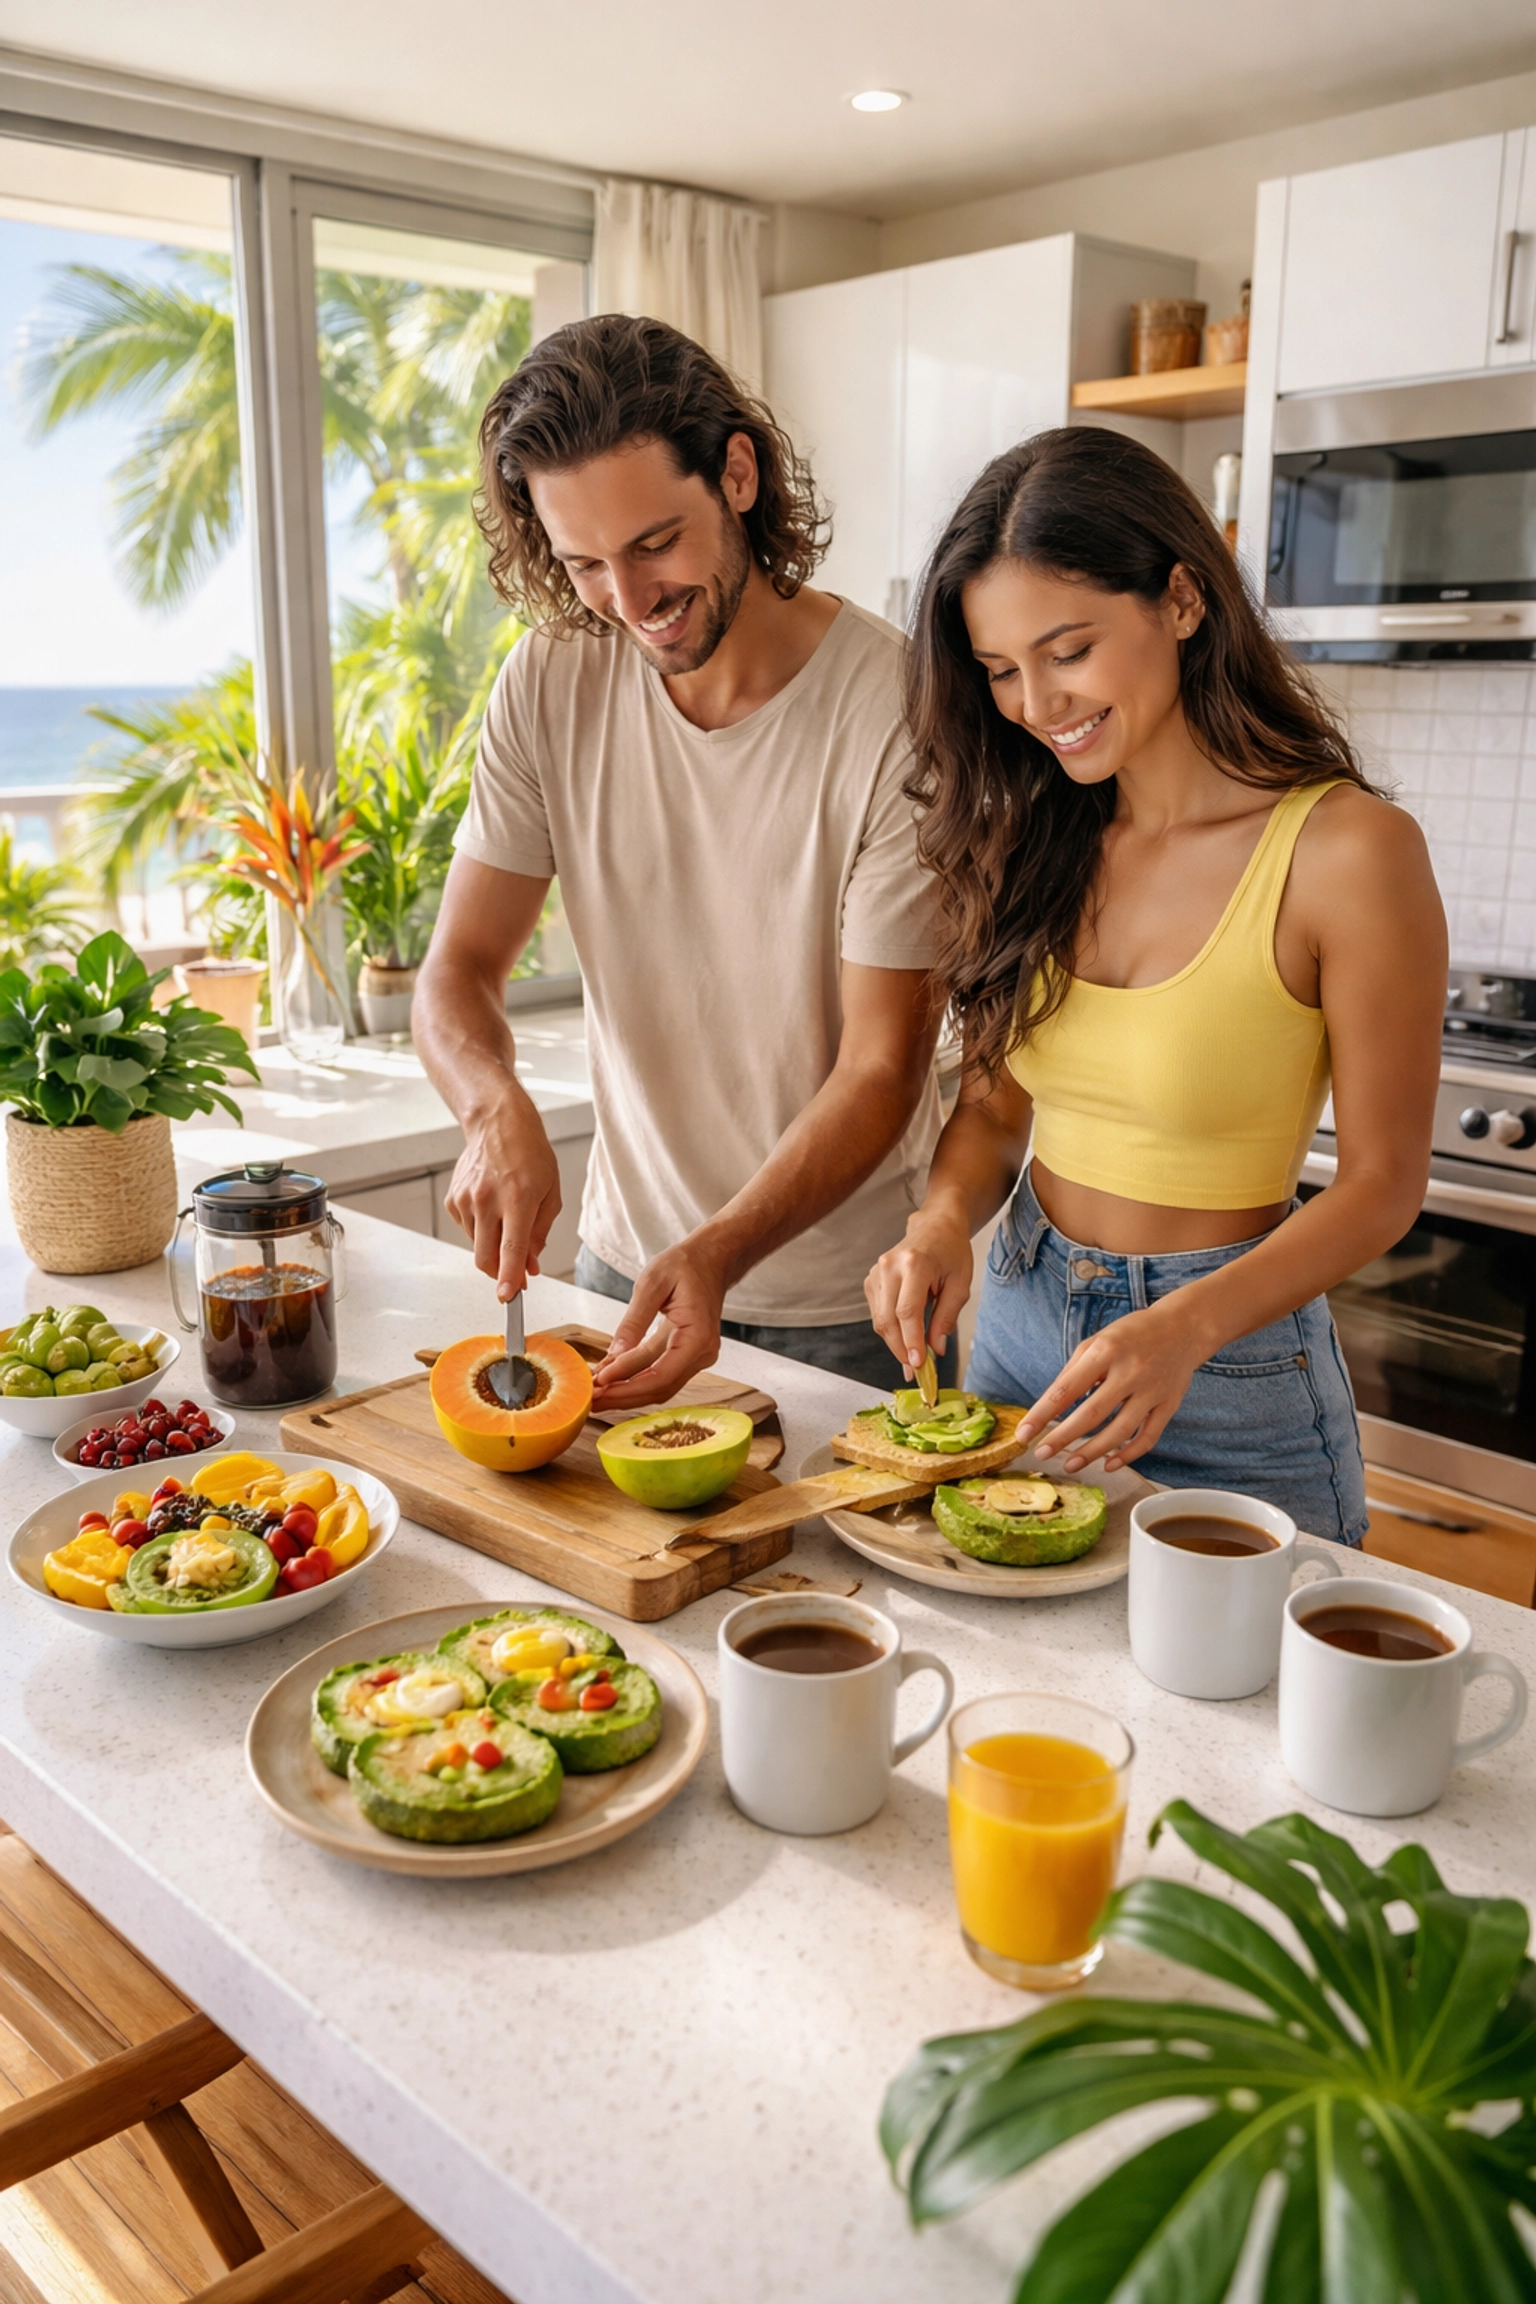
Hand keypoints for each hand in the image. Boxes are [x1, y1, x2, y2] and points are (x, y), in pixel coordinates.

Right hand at [443, 1089, 561, 1298]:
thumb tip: (530, 1266)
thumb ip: (540, 1233)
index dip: (509, 1277)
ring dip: (493, 1247)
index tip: (508, 1297)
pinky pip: (467, 1230)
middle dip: (499, 1273)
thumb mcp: (550, 1194)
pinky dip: (481, 1231)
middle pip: (486, 1256)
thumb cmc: (530, 1156)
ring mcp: (467, 1199)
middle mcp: (488, 1199)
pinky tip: (492, 1209)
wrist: (498, 1125)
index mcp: (518, 1198)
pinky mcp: (453, 1199)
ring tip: (507, 1218)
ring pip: (477, 1245)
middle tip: (515, 1275)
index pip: (511, 1248)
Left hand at [590, 1235, 730, 1410]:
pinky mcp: (687, 1357)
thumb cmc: (685, 1266)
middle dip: (624, 1396)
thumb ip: (634, 1321)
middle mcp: (703, 1353)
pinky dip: (636, 1381)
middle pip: (661, 1388)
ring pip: (660, 1388)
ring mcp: (697, 1358)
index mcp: (698, 1335)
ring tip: (597, 1395)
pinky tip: (612, 1381)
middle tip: (591, 1400)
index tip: (599, 1381)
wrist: (710, 1260)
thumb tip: (613, 1355)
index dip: (628, 1381)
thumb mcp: (652, 1283)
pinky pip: (661, 1376)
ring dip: (628, 1394)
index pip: (661, 1372)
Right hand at [865, 1212, 973, 1376]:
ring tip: (913, 1358)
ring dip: (895, 1343)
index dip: (911, 1342)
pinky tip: (905, 1337)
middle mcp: (889, 1267)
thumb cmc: (951, 1252)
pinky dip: (890, 1330)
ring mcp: (876, 1272)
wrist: (934, 1227)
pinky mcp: (871, 1280)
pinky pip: (877, 1314)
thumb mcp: (960, 1284)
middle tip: (915, 1371)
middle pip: (887, 1319)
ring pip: (879, 1320)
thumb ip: (946, 1317)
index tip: (919, 1364)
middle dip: (900, 1349)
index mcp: (914, 1264)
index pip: (907, 1311)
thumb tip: (935, 1349)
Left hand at [1018, 1302, 1208, 1473]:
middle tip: (1041, 1452)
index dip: (1042, 1415)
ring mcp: (1153, 1390)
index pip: (1066, 1389)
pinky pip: (1148, 1437)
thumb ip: (1073, 1371)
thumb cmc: (1132, 1334)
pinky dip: (1127, 1455)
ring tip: (1070, 1464)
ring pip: (1120, 1432)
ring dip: (1092, 1452)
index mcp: (1106, 1351)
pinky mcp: (1169, 1404)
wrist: (1183, 1327)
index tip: (1024, 1433)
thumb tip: (1049, 1406)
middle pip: (1092, 1414)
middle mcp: (1130, 1371)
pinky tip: (1108, 1464)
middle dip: (1063, 1437)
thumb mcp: (1096, 1341)